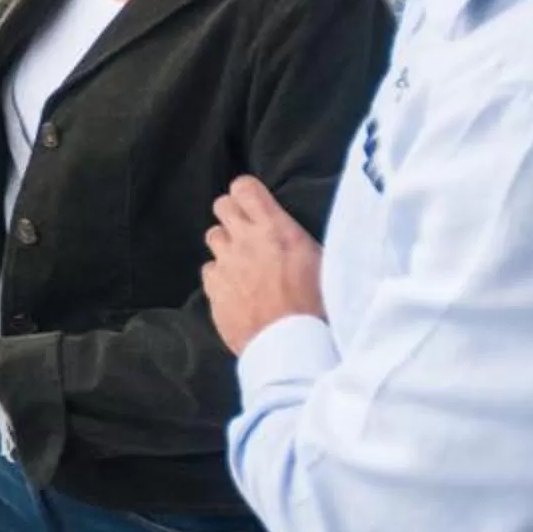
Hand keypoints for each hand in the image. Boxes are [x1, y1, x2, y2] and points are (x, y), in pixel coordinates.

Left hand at [203, 176, 324, 352]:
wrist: (292, 343)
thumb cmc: (318, 304)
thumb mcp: (323, 262)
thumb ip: (298, 240)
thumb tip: (293, 233)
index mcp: (275, 228)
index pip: (244, 188)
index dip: (247, 193)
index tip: (255, 203)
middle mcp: (245, 240)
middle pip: (222, 206)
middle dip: (233, 213)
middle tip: (248, 229)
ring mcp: (226, 264)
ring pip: (213, 236)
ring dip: (226, 243)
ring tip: (244, 260)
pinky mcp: (213, 289)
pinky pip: (209, 270)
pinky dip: (220, 275)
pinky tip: (236, 287)